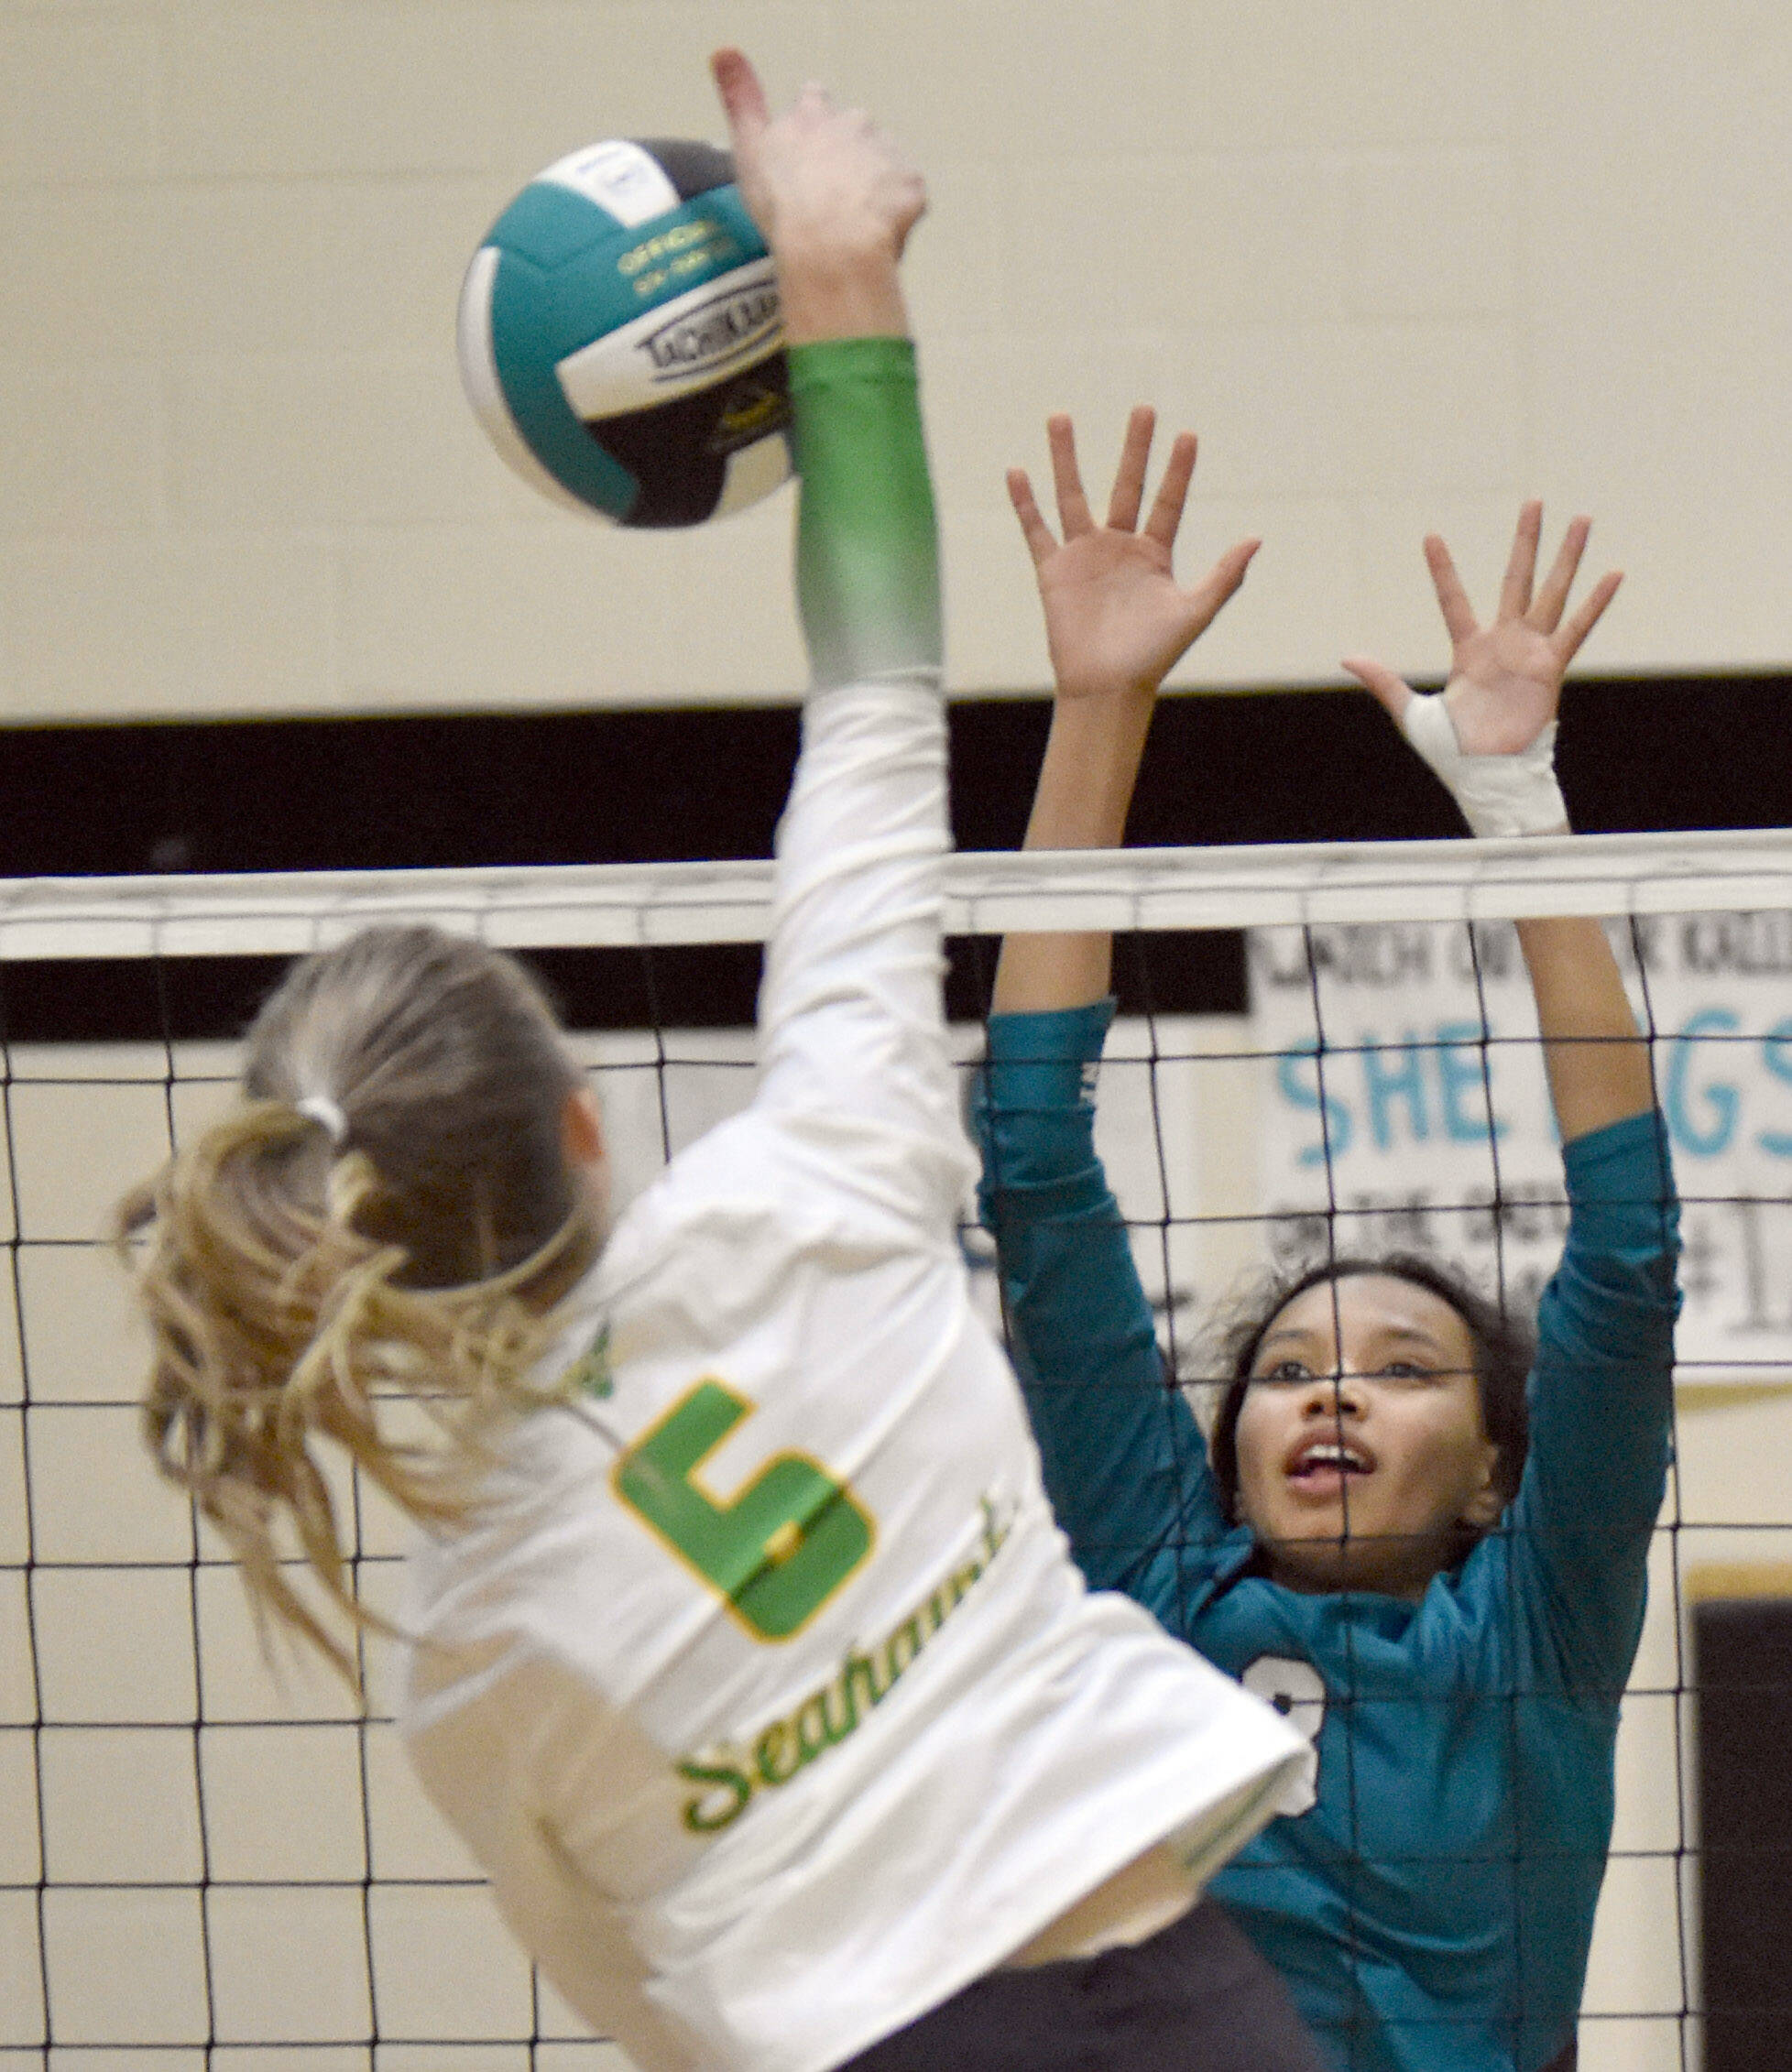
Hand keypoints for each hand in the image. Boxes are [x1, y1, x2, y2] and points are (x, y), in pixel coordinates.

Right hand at [711, 48, 923, 341]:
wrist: (827, 244)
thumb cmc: (782, 203)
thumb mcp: (749, 149)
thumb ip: (740, 99)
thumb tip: (724, 50)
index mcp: (813, 114)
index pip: (815, 99)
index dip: (812, 124)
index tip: (807, 152)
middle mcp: (854, 121)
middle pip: (855, 130)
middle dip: (847, 157)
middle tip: (832, 198)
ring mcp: (887, 152)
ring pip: (884, 162)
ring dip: (875, 185)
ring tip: (855, 222)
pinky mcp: (910, 183)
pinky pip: (908, 197)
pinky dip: (897, 214)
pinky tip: (878, 236)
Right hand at [1009, 407, 1258, 701]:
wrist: (1108, 688)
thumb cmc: (1153, 656)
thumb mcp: (1194, 613)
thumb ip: (1224, 576)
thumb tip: (1256, 538)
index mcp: (1155, 554)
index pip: (1169, 501)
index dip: (1179, 470)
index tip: (1187, 435)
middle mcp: (1119, 547)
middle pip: (1126, 485)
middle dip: (1135, 448)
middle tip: (1143, 409)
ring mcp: (1084, 556)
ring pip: (1073, 495)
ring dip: (1066, 457)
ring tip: (1061, 417)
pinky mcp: (1053, 571)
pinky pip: (1036, 530)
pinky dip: (1024, 503)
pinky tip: (1017, 471)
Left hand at [1343, 501, 1620, 755]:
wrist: (1486, 773)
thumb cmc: (1452, 750)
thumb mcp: (1411, 714)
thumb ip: (1384, 682)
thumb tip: (1347, 657)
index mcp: (1468, 650)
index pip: (1453, 600)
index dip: (1443, 570)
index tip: (1431, 536)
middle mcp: (1503, 642)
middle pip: (1516, 580)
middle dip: (1526, 541)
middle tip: (1534, 501)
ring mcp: (1531, 651)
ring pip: (1551, 592)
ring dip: (1567, 557)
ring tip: (1582, 519)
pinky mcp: (1552, 667)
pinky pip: (1577, 630)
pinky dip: (1596, 603)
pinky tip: (1614, 573)